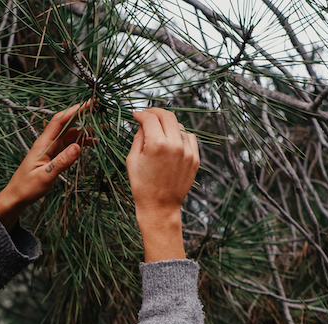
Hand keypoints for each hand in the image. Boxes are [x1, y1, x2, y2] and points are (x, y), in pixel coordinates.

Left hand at [0, 101, 94, 229]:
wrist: (17, 196)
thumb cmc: (27, 186)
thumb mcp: (45, 175)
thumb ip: (61, 161)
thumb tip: (78, 147)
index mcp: (44, 143)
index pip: (60, 120)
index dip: (74, 110)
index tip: (88, 104)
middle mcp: (48, 143)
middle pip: (67, 125)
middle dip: (83, 117)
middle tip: (99, 113)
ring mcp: (52, 149)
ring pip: (70, 135)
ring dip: (85, 131)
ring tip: (101, 130)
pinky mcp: (54, 156)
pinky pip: (70, 146)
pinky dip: (81, 143)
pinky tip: (92, 144)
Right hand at [125, 107, 198, 261]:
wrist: (160, 207)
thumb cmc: (142, 185)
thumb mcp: (132, 160)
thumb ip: (138, 137)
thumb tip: (143, 123)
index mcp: (157, 144)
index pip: (150, 118)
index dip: (141, 114)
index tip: (136, 115)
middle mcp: (175, 145)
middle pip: (167, 116)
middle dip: (155, 112)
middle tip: (148, 115)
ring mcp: (188, 152)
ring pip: (179, 126)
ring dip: (168, 124)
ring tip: (159, 131)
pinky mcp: (195, 159)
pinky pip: (189, 138)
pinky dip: (180, 135)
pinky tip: (171, 142)